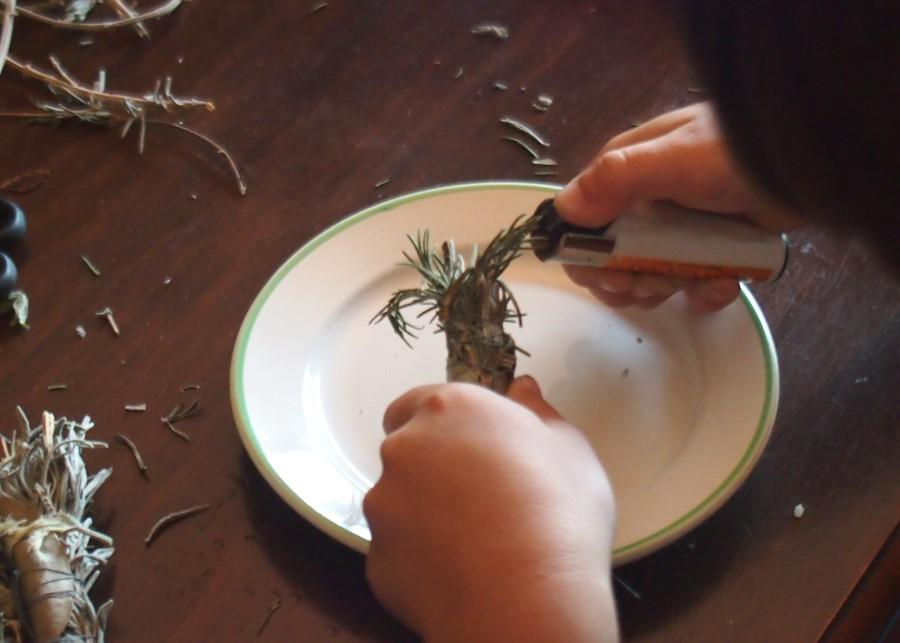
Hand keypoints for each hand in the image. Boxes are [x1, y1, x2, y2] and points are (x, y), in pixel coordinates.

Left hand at [363, 377, 617, 642]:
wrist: (528, 599)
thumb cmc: (558, 511)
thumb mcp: (569, 447)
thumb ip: (537, 410)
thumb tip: (522, 388)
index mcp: (448, 408)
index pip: (418, 402)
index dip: (443, 425)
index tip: (473, 448)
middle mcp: (403, 448)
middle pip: (404, 450)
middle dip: (431, 467)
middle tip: (477, 495)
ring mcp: (383, 504)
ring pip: (396, 501)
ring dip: (423, 512)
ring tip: (474, 541)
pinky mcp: (376, 558)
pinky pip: (397, 550)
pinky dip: (420, 557)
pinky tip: (460, 572)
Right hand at [555, 102, 803, 309]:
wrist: (810, 166)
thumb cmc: (735, 154)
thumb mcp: (672, 159)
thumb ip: (616, 180)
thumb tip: (562, 211)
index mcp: (627, 174)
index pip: (583, 221)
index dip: (586, 254)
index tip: (607, 272)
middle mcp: (646, 201)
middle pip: (611, 258)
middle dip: (628, 278)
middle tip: (650, 283)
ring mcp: (679, 228)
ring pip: (649, 275)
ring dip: (668, 287)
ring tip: (697, 279)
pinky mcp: (710, 249)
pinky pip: (691, 283)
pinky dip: (706, 292)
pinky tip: (725, 284)